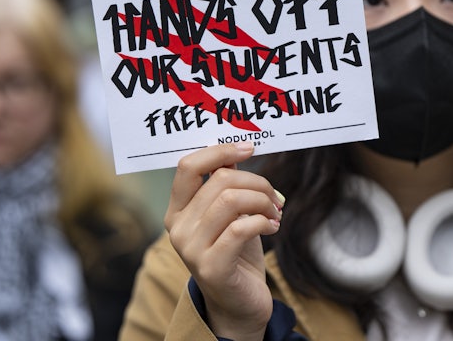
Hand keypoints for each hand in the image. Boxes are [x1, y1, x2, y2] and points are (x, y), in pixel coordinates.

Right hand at [164, 142, 283, 340]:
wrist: (239, 303)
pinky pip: (240, 228)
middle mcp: (177, 228)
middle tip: (275, 196)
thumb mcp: (231, 214)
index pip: (188, 166)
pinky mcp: (211, 267)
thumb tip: (240, 148)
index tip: (249, 148)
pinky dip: (263, 221)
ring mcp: (190, 249)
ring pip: (231, 200)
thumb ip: (229, 185)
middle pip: (220, 180)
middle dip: (257, 182)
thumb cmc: (236, 252)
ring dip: (263, 201)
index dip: (219, 151)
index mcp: (177, 210)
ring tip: (275, 213)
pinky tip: (272, 227)